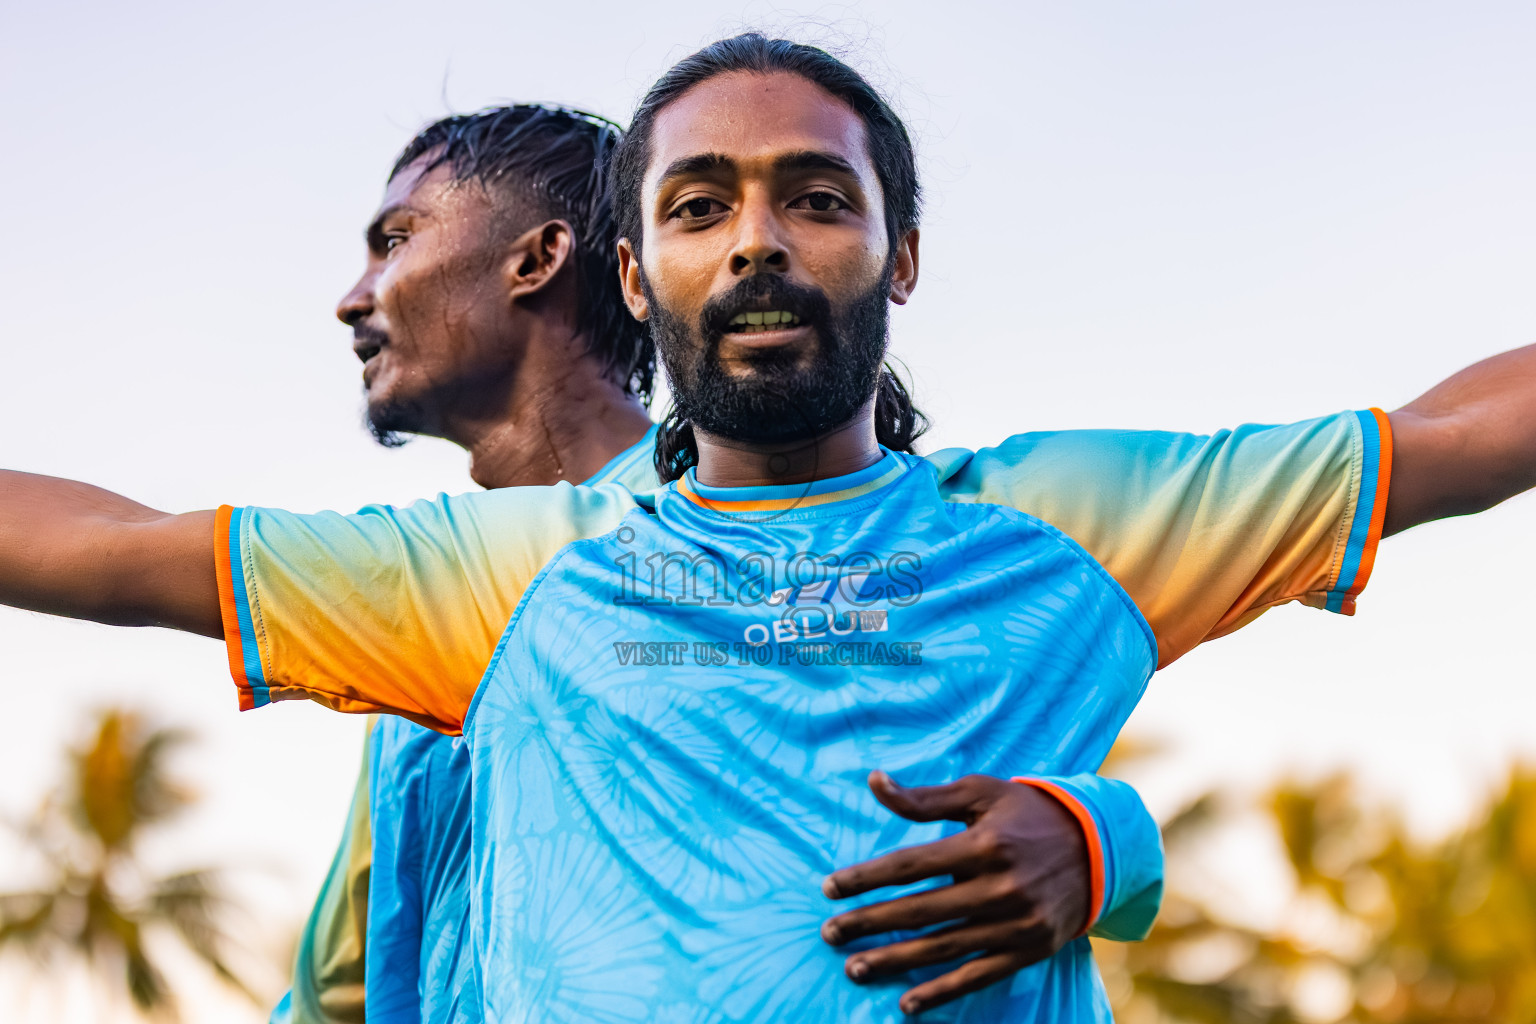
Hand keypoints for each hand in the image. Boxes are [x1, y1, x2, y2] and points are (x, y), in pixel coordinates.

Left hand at [820, 771, 1090, 1014]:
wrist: (1096, 848)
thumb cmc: (1025, 813)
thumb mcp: (979, 793)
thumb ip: (924, 798)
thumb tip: (873, 781)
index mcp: (985, 844)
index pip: (911, 865)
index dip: (867, 877)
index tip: (829, 888)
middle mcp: (1001, 887)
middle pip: (921, 910)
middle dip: (870, 922)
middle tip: (829, 932)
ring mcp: (1017, 924)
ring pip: (943, 948)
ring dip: (895, 961)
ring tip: (853, 968)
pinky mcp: (1029, 950)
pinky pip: (978, 976)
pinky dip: (941, 992)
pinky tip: (906, 1003)